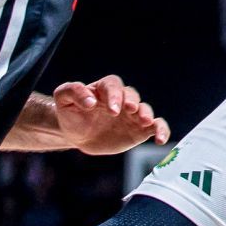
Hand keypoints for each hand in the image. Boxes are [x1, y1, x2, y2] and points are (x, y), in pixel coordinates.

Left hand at [52, 75, 171, 155]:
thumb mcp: (63, 100)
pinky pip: (155, 127)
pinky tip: (160, 140)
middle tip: (130, 111)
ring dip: (147, 114)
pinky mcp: (139, 130)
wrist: (76, 134)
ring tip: (145, 122)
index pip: (113, 85)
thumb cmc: (70, 114)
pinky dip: (161, 131)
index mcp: (104, 89)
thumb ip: (72, 92)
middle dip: (133, 102)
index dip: (114, 95)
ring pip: (146, 109)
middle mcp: (121, 99)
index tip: (111, 109)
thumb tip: (90, 101)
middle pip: (132, 95)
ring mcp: (132, 115)